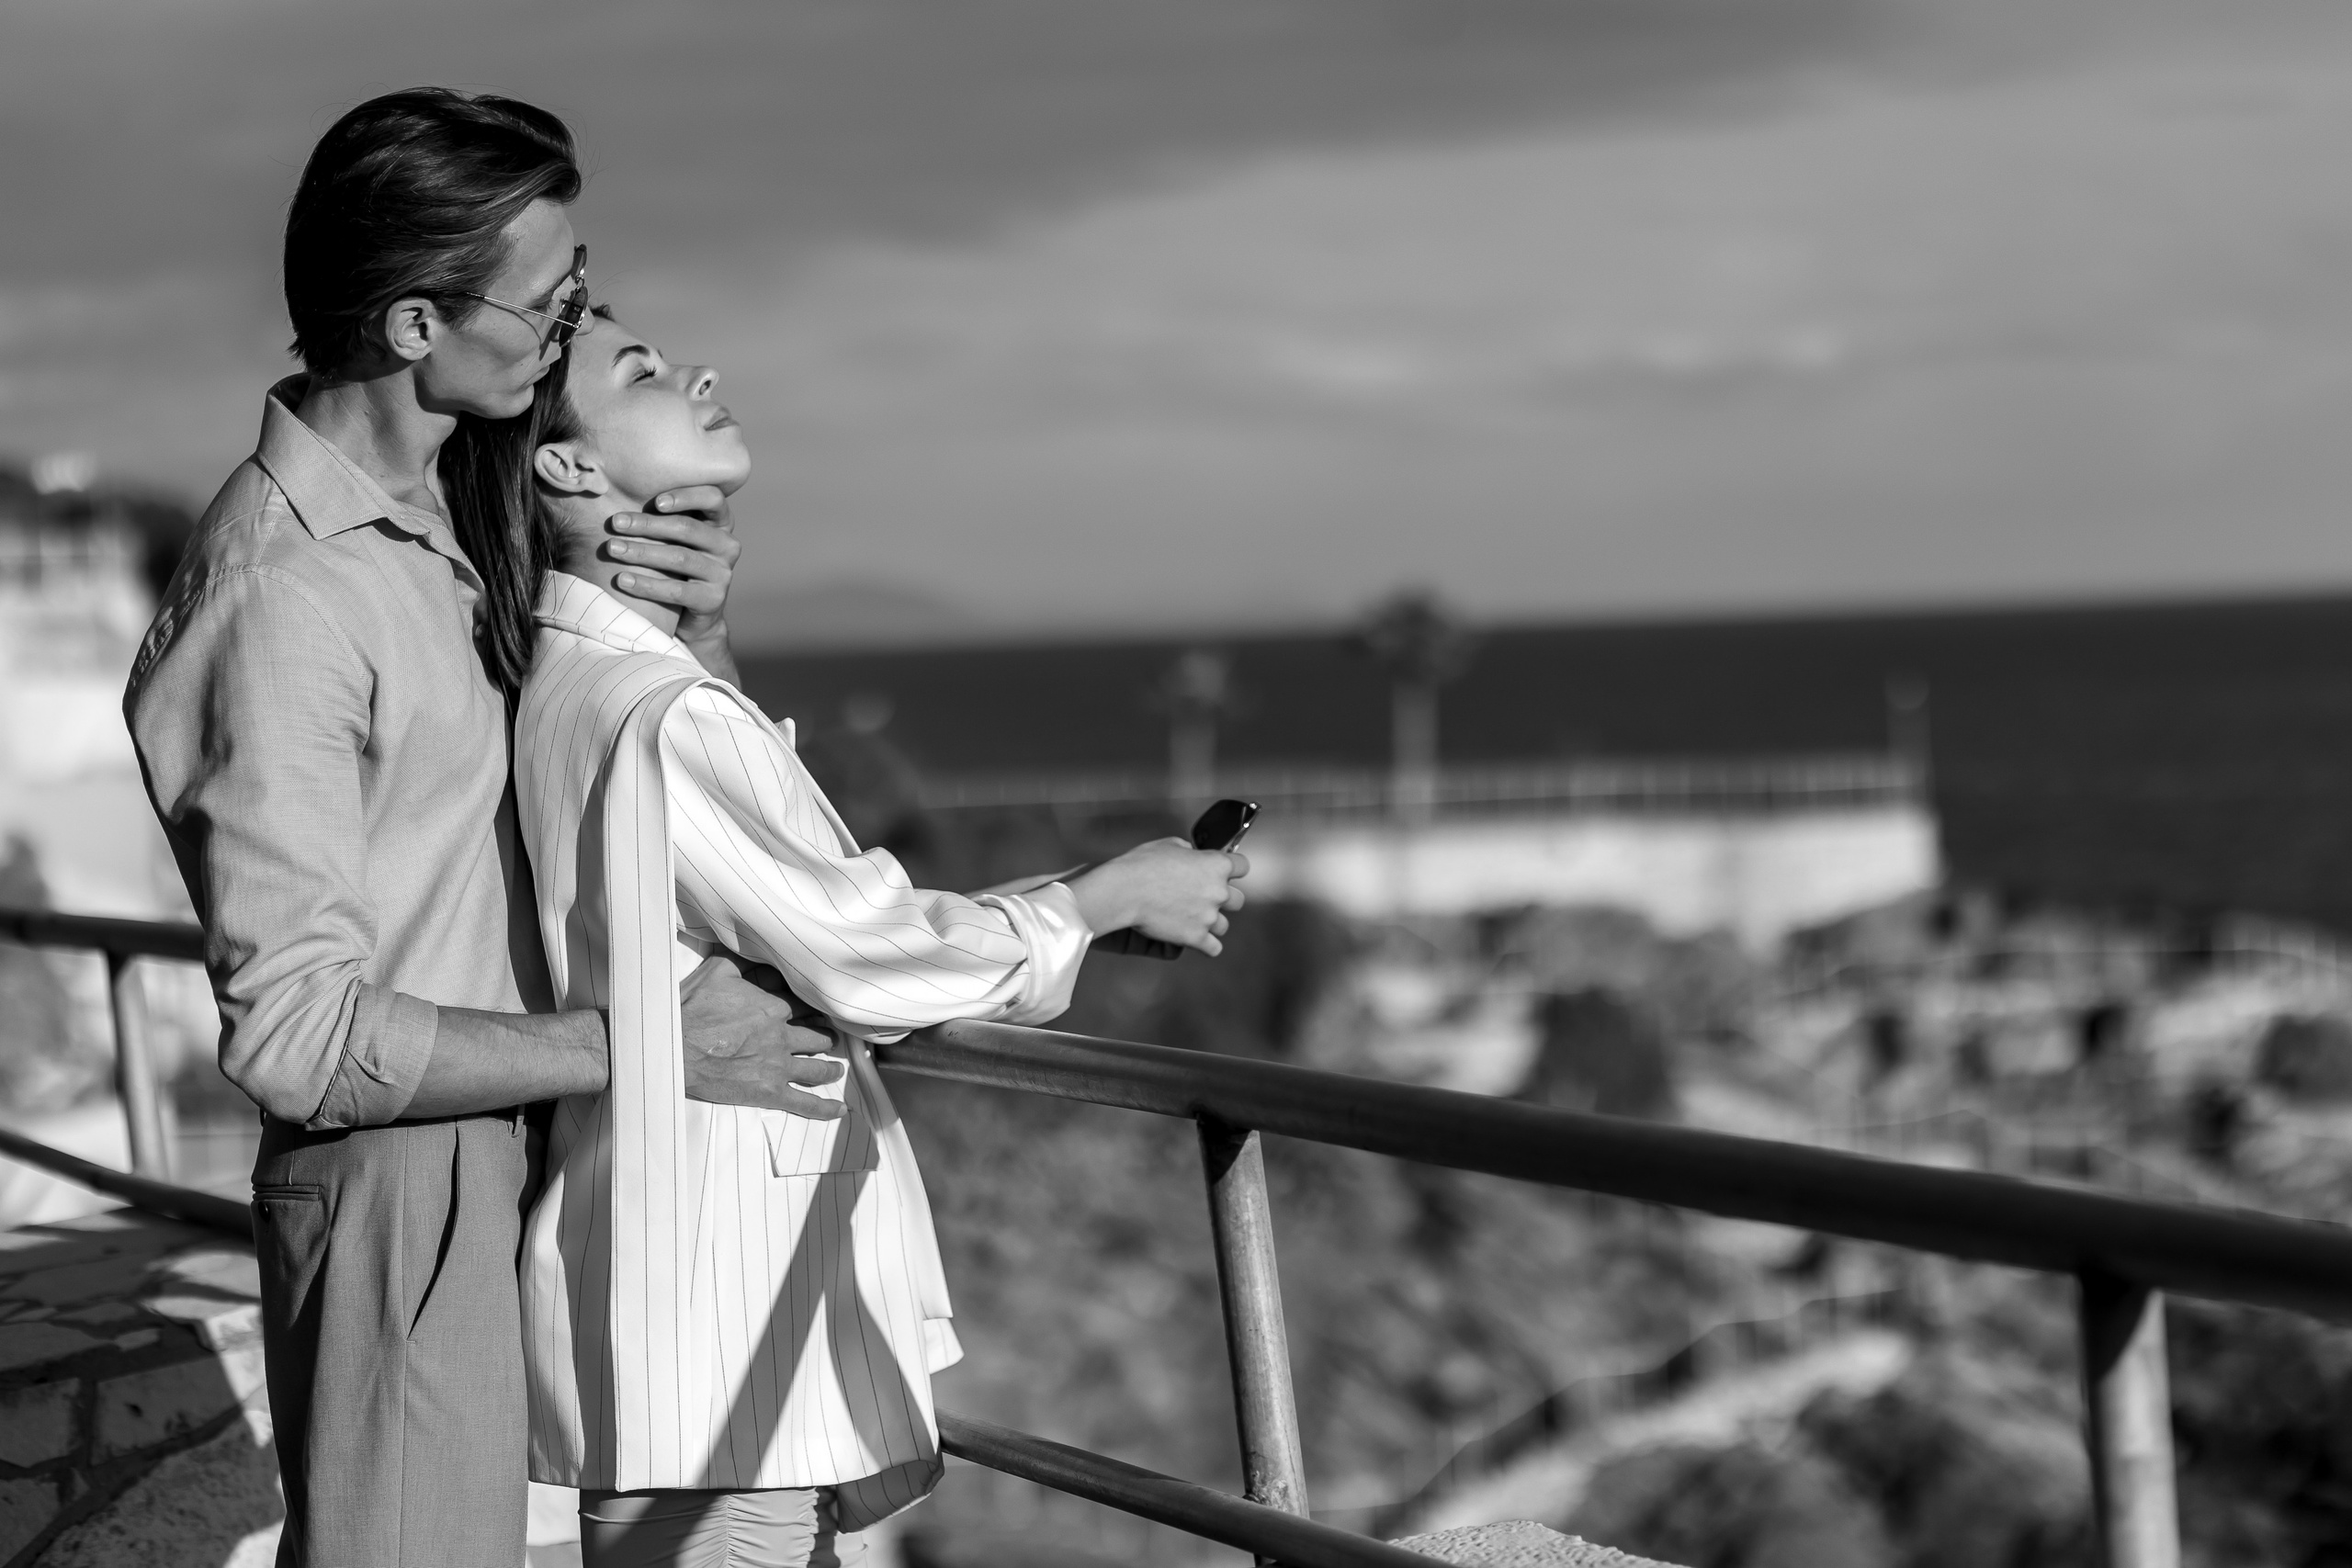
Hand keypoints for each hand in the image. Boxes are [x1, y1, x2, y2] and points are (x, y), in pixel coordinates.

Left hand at [607, 485, 740, 681]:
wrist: (691, 615)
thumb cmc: (674, 567)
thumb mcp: (674, 538)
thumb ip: (660, 515)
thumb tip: (609, 487)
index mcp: (720, 524)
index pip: (713, 499)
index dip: (686, 497)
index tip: (656, 502)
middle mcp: (726, 546)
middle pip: (687, 528)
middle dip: (647, 524)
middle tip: (615, 523)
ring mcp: (722, 574)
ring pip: (679, 558)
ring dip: (642, 552)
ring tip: (612, 549)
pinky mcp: (713, 600)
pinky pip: (677, 591)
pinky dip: (647, 585)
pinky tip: (622, 580)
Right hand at [677, 951, 845, 1117]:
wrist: (673, 1046)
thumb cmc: (691, 1007)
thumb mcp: (719, 970)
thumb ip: (743, 963)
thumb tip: (753, 948)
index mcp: (772, 1007)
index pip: (802, 1008)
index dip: (810, 1011)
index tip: (815, 1013)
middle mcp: (781, 1037)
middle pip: (816, 1038)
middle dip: (825, 1038)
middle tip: (829, 1040)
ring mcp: (777, 1067)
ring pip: (817, 1068)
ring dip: (830, 1069)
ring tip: (837, 1069)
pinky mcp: (768, 1093)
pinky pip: (805, 1103)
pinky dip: (825, 1108)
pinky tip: (840, 1110)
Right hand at [1069, 838, 1247, 955]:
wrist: (1124, 891)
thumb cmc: (1143, 864)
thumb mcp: (1169, 845)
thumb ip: (1190, 851)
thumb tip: (1194, 855)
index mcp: (1216, 864)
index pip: (1243, 866)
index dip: (1233, 869)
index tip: (1224, 873)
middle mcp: (1219, 891)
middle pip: (1238, 900)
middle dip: (1223, 899)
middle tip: (1204, 898)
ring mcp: (1209, 916)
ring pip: (1224, 926)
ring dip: (1211, 922)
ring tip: (1192, 919)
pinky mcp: (1196, 938)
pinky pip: (1214, 948)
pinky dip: (1206, 946)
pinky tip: (1195, 939)